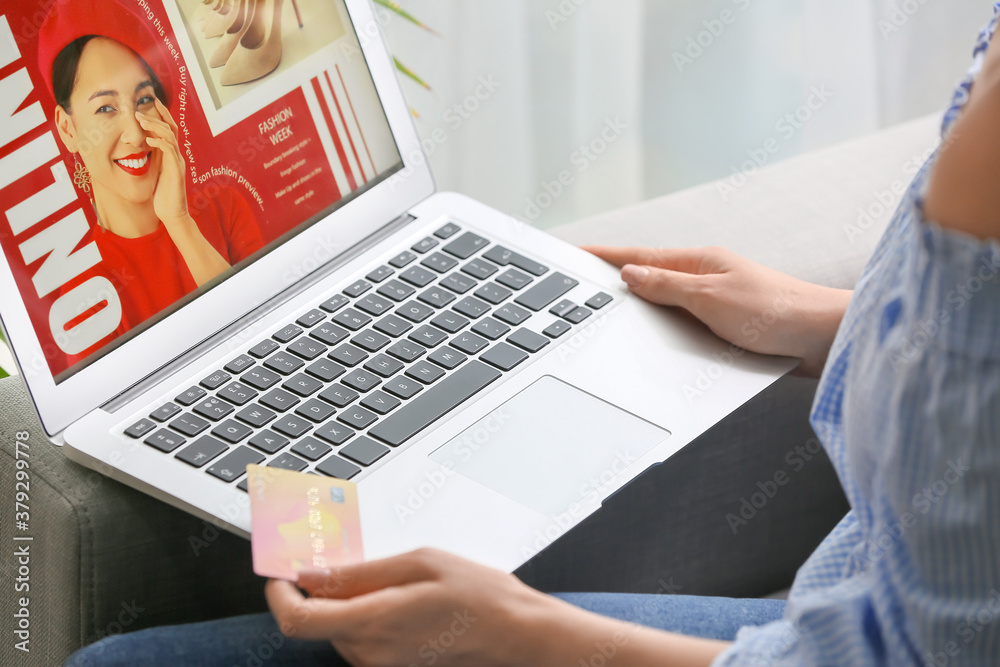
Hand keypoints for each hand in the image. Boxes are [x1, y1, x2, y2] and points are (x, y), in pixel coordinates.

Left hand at [137, 99, 188, 227]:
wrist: (173, 215)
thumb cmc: (163, 197)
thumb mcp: (156, 174)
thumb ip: (153, 161)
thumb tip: (142, 150)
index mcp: (172, 156)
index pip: (169, 130)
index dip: (162, 115)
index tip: (151, 102)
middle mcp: (177, 156)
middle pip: (171, 128)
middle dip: (157, 115)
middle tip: (141, 107)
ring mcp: (178, 163)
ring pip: (170, 136)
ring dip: (155, 125)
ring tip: (140, 119)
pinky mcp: (176, 171)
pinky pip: (169, 151)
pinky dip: (159, 142)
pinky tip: (148, 139)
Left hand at [265, 548, 555, 665]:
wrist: (517, 636)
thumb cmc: (479, 596)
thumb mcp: (419, 563)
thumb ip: (359, 572)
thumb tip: (312, 573)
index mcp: (373, 622)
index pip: (297, 618)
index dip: (278, 593)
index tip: (280, 571)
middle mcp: (370, 652)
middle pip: (317, 620)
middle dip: (322, 588)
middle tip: (349, 557)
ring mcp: (381, 665)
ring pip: (339, 628)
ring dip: (349, 601)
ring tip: (393, 578)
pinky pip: (362, 639)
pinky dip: (367, 615)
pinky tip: (402, 598)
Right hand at [583, 246, 851, 376]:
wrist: (823, 340)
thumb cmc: (777, 313)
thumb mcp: (710, 298)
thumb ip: (667, 286)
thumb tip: (630, 274)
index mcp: (699, 262)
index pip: (640, 256)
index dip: (605, 255)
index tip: (575, 252)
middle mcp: (705, 278)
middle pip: (649, 278)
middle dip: (615, 280)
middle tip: (580, 283)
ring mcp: (716, 301)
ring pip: (666, 303)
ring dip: (641, 306)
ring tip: (607, 310)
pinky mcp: (727, 326)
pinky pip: (684, 323)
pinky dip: (665, 327)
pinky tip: (654, 339)